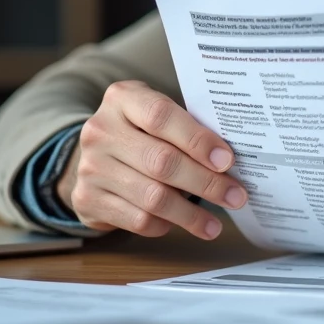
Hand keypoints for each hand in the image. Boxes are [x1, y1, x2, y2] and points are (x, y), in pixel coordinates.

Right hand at [56, 81, 247, 239]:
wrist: (92, 155)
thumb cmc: (139, 132)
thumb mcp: (155, 114)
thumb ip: (186, 126)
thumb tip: (228, 160)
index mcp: (122, 99)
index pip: (161, 116)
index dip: (197, 140)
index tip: (227, 160)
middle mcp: (101, 130)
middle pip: (162, 161)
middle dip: (205, 183)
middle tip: (235, 196)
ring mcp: (91, 166)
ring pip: (152, 197)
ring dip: (191, 214)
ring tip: (214, 224)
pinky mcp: (88, 199)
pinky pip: (137, 220)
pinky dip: (165, 225)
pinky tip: (180, 223)